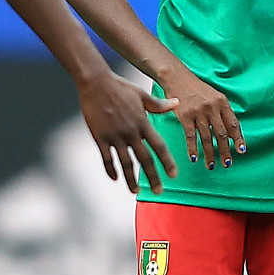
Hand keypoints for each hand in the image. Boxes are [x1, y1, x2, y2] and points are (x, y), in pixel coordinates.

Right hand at [81, 73, 183, 191]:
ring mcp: (115, 136)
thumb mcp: (142, 95)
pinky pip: (106, 158)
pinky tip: (115, 178)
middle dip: (153, 177)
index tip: (174, 175)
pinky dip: (111, 170)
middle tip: (159, 191)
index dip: (167, 162)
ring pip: (125, 163)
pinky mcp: (100, 137)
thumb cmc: (120, 87)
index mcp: (143, 123)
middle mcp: (131, 132)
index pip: (159, 146)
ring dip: (131, 179)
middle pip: (145, 159)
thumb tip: (177, 103)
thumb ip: (159, 105)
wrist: (96, 83)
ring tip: (135, 191)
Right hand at [155, 69, 240, 172]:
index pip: (234, 124)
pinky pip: (191, 136)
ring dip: (210, 154)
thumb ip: (223, 113)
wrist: (178, 78)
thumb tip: (231, 135)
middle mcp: (212, 108)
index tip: (241, 151)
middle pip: (221, 134)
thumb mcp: (215, 97)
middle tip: (227, 164)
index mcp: (222, 102)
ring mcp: (198, 112)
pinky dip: (193, 148)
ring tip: (212, 166)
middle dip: (225, 151)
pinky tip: (194, 158)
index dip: (238, 139)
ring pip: (207, 138)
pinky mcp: (185, 116)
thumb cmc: (197, 89)